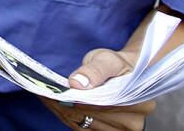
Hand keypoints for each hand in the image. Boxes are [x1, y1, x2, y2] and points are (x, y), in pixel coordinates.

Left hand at [39, 49, 155, 130]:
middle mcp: (133, 122)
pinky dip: (67, 117)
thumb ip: (94, 70)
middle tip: (45, 91)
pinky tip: (57, 105)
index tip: (55, 90)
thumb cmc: (117, 66)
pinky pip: (82, 129)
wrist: (125, 74)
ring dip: (64, 112)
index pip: (101, 105)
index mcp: (139, 103)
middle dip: (65, 104)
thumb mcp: (107, 60)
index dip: (76, 98)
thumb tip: (77, 83)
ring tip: (49, 96)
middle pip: (90, 116)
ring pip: (83, 124)